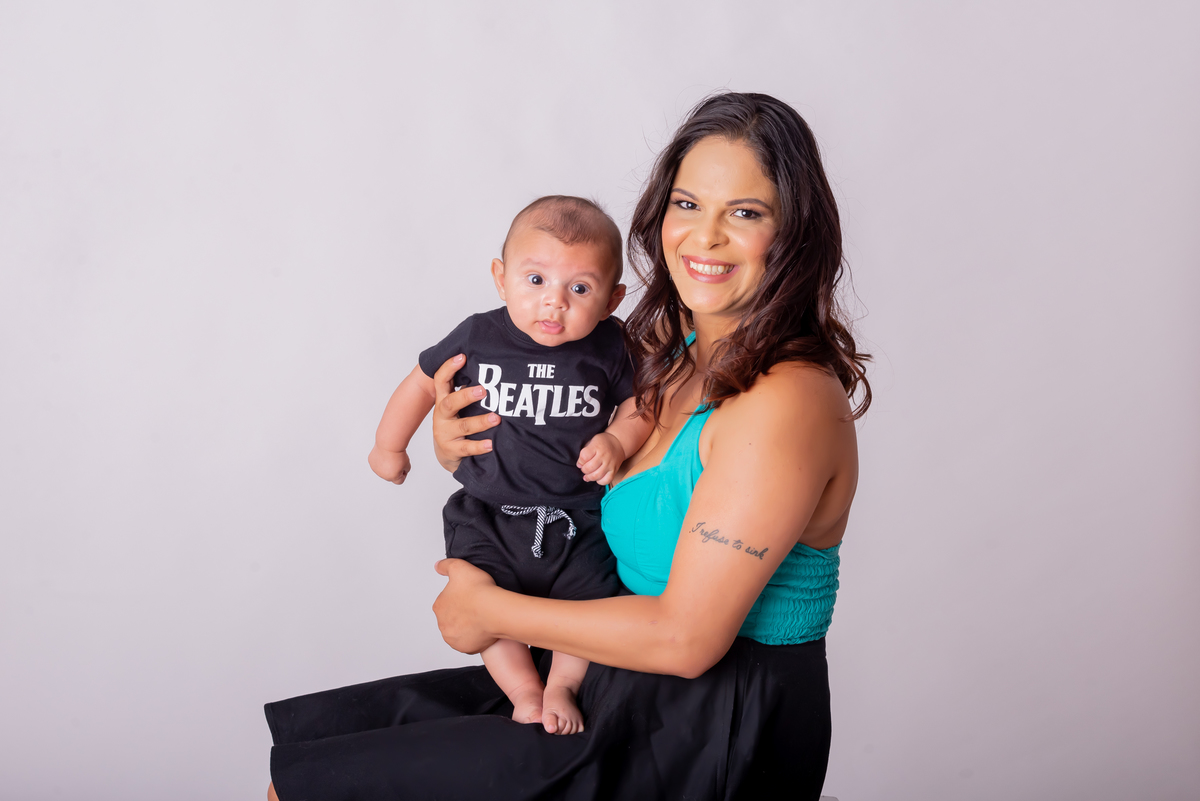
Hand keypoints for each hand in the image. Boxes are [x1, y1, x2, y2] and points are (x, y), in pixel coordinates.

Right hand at [368, 445, 410, 483]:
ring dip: (386, 465)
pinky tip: (383, 454)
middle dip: (394, 470)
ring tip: (390, 456)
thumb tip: (400, 471)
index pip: (399, 481)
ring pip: (382, 469)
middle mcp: (382, 475)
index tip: (403, 467)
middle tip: (397, 460)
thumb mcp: (407, 464)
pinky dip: (380, 460)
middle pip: (390, 475)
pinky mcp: (371, 462)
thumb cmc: (398, 454)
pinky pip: (377, 463)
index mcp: (392, 477)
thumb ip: (405, 470)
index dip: (403, 474)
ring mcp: (375, 469)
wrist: (389, 444)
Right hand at [431, 354, 499, 473]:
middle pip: (450, 403)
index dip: (449, 368)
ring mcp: (445, 434)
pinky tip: (491, 444)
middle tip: (483, 390)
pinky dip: (479, 446)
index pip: (441, 380)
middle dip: (466, 396)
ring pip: (463, 426)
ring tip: (496, 418)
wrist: (447, 453)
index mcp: (443, 400)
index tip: (462, 357)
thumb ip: (466, 390)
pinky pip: (467, 448)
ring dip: (480, 421)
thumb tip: (488, 366)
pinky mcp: (451, 450)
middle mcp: (441, 416)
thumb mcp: (457, 406)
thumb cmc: (457, 423)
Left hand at [433, 558, 499, 653]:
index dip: (460, 596)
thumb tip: (438, 566)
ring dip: (467, 626)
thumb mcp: (459, 567)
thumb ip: (446, 565)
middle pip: (452, 617)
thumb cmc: (479, 591)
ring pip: (459, 630)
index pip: (446, 601)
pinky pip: (469, 642)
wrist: (495, 610)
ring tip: (481, 617)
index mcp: (439, 606)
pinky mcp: (465, 647)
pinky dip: (474, 637)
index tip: (470, 594)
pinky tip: (483, 628)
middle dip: (462, 613)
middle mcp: (443, 624)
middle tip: (476, 606)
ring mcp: (454, 638)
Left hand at [577, 432, 625, 485]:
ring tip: (587, 476)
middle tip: (584, 469)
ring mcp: (610, 464)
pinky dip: (600, 481)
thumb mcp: (593, 441)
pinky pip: (606, 480)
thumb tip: (580, 465)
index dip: (580, 462)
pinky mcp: (614, 470)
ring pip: (597, 475)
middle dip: (583, 470)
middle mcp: (604, 456)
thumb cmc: (603, 442)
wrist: (619, 443)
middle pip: (589, 468)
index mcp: (597, 446)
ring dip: (589, 477)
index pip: (584, 456)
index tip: (580, 462)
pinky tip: (597, 478)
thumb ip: (586, 451)